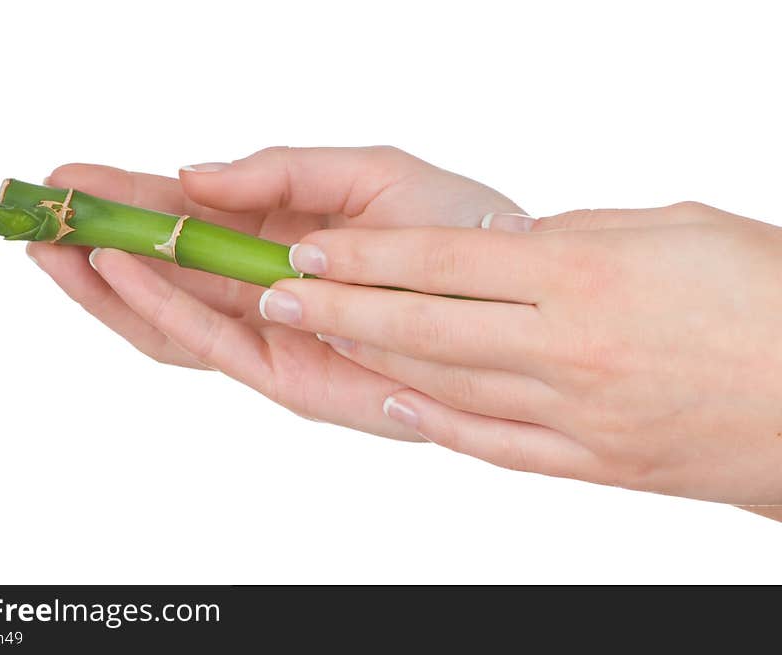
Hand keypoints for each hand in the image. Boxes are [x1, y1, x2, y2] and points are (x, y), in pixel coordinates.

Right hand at [27, 146, 520, 440]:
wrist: (510, 290)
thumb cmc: (449, 226)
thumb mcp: (363, 172)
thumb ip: (277, 171)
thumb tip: (190, 174)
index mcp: (276, 236)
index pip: (182, 223)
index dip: (123, 200)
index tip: (68, 177)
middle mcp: (261, 291)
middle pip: (160, 274)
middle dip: (94, 243)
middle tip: (36, 209)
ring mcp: (269, 337)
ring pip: (168, 317)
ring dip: (105, 282)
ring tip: (52, 243)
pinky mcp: (287, 377)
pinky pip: (208, 344)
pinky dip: (158, 310)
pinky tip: (118, 273)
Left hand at [262, 202, 781, 503]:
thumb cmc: (769, 293)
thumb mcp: (674, 228)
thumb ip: (578, 238)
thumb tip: (506, 244)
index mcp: (585, 275)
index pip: (443, 262)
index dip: (366, 258)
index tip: (311, 252)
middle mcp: (567, 348)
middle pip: (424, 326)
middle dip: (340, 310)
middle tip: (277, 296)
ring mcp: (577, 414)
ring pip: (447, 387)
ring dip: (374, 364)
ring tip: (322, 343)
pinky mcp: (596, 463)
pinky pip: (498, 445)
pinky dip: (441, 428)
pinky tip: (400, 410)